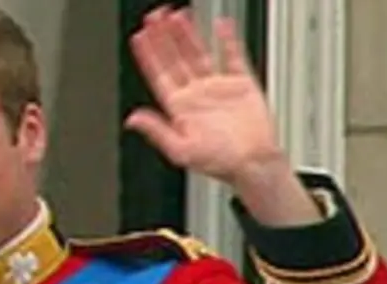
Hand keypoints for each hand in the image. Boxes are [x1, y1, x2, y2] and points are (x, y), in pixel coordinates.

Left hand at [125, 6, 282, 183]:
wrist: (253, 164)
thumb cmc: (219, 163)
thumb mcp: (181, 151)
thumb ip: (157, 132)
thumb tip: (132, 120)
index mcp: (179, 108)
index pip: (159, 76)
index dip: (148, 56)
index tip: (139, 38)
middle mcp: (195, 94)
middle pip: (175, 59)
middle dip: (163, 38)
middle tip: (154, 17)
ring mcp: (217, 87)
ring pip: (198, 53)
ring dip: (188, 35)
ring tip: (177, 16)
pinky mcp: (241, 84)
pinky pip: (232, 56)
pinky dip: (228, 40)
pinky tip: (220, 25)